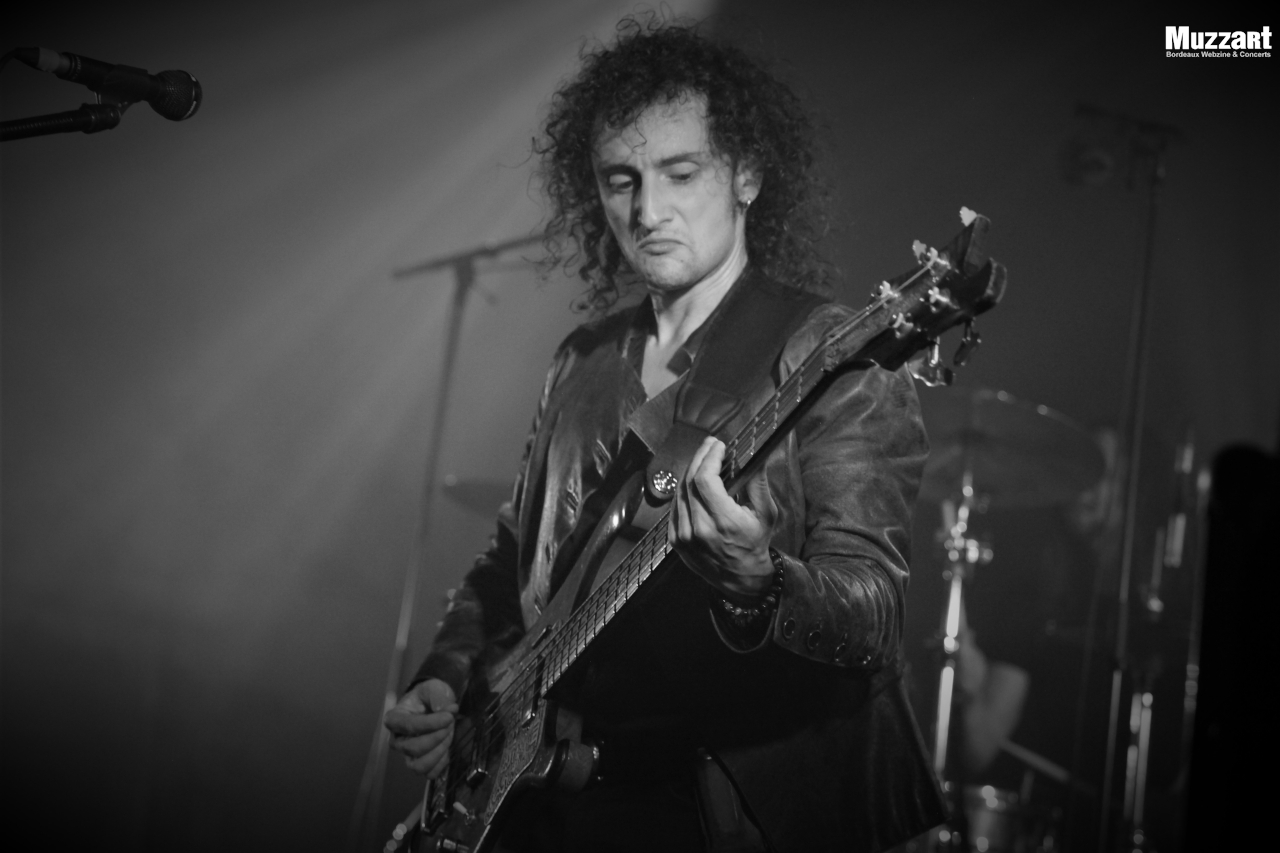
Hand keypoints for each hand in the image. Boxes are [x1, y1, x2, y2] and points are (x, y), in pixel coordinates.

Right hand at [384, 679, 458, 777]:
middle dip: (437, 737)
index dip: (431, 723)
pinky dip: (441, 763)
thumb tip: (445, 710)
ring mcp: (407, 754)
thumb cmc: (428, 695)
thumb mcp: (433, 688)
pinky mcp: (419, 763)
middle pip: (414, 748)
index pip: (409, 726)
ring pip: (419, 766)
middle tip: (450, 722)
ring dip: (439, 752)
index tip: (449, 716)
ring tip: (449, 735)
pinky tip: (448, 748)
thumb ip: (438, 696)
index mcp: (394, 719)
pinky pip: (429, 773)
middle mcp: (396, 740)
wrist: (433, 704)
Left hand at [669, 436, 777, 598]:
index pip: (705, 480)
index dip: (709, 457)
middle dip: (700, 458)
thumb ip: (759, 482)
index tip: (719, 445)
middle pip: (690, 481)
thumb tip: (757, 454)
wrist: (741, 578)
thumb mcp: (765, 514)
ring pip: (680, 492)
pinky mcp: (675, 541)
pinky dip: (683, 490)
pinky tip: (693, 481)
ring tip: (703, 459)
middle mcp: (699, 529)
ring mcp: (684, 536)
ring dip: (690, 471)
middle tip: (711, 445)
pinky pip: (675, 508)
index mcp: (723, 522)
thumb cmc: (755, 543)